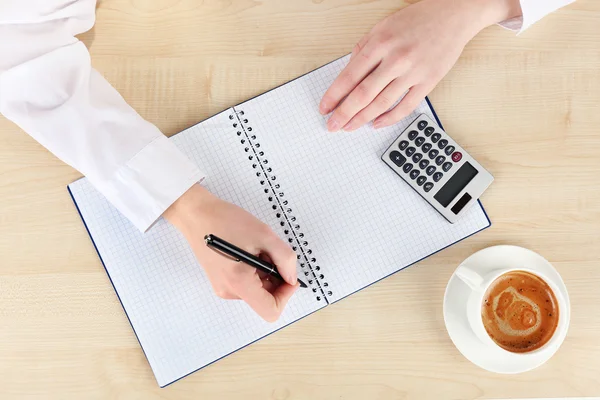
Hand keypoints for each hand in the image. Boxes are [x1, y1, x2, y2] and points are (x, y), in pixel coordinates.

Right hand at [164, 184, 298, 321]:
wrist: (197, 213)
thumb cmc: (226, 221)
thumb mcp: (265, 235)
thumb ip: (285, 259)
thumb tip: (292, 277)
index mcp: (239, 283)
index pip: (270, 311)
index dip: (285, 295)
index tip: (287, 275)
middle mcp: (229, 291)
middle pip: (264, 299)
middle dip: (275, 277)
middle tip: (269, 252)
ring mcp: (223, 287)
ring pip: (257, 289)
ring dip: (265, 271)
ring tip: (255, 247)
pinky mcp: (221, 280)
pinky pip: (247, 282)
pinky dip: (255, 269)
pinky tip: (248, 249)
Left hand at [319, 0, 521, 130]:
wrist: (453, 14)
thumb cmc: (416, 20)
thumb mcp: (381, 27)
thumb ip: (363, 49)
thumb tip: (348, 75)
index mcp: (380, 44)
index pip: (349, 76)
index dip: (334, 96)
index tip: (325, 108)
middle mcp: (396, 59)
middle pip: (363, 94)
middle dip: (344, 113)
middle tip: (333, 125)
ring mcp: (413, 72)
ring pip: (382, 103)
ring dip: (362, 118)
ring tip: (350, 126)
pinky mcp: (429, 82)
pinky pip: (406, 107)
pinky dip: (389, 118)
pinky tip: (376, 123)